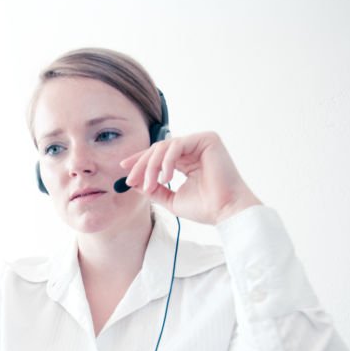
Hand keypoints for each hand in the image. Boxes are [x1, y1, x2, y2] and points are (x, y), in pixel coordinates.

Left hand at [119, 131, 261, 224]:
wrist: (225, 211)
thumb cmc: (204, 208)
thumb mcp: (171, 199)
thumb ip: (153, 189)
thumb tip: (133, 182)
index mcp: (187, 161)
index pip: (159, 155)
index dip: (140, 161)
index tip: (124, 170)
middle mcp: (194, 149)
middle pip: (159, 149)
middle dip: (141, 164)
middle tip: (130, 179)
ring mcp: (201, 142)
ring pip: (165, 146)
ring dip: (152, 166)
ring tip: (150, 185)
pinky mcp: (208, 139)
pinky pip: (177, 145)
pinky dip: (167, 161)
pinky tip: (166, 178)